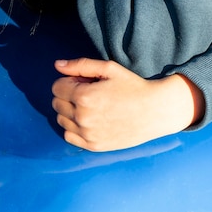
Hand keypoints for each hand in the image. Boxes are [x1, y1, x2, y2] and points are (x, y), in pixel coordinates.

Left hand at [52, 58, 204, 151]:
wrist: (154, 111)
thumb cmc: (133, 86)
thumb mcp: (110, 69)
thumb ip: (81, 65)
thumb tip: (57, 65)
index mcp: (84, 96)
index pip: (57, 87)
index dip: (70, 80)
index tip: (85, 80)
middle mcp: (82, 117)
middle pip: (57, 103)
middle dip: (68, 94)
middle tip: (90, 91)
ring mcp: (87, 134)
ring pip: (61, 120)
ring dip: (70, 110)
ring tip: (91, 105)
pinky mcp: (92, 146)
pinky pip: (69, 136)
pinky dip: (74, 126)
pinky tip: (90, 119)